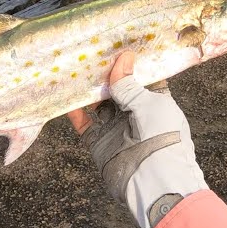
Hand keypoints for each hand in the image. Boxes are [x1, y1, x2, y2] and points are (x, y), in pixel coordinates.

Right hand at [67, 52, 207, 227]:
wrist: (153, 182)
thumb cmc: (161, 138)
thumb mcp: (149, 105)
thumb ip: (130, 85)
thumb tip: (124, 58)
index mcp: (156, 102)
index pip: (141, 79)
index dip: (129, 64)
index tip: (115, 45)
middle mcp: (136, 114)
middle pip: (117, 89)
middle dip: (105, 74)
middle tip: (89, 54)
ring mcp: (116, 129)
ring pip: (99, 105)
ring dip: (88, 90)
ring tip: (75, 71)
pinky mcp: (100, 143)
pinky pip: (85, 125)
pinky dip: (75, 113)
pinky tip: (65, 98)